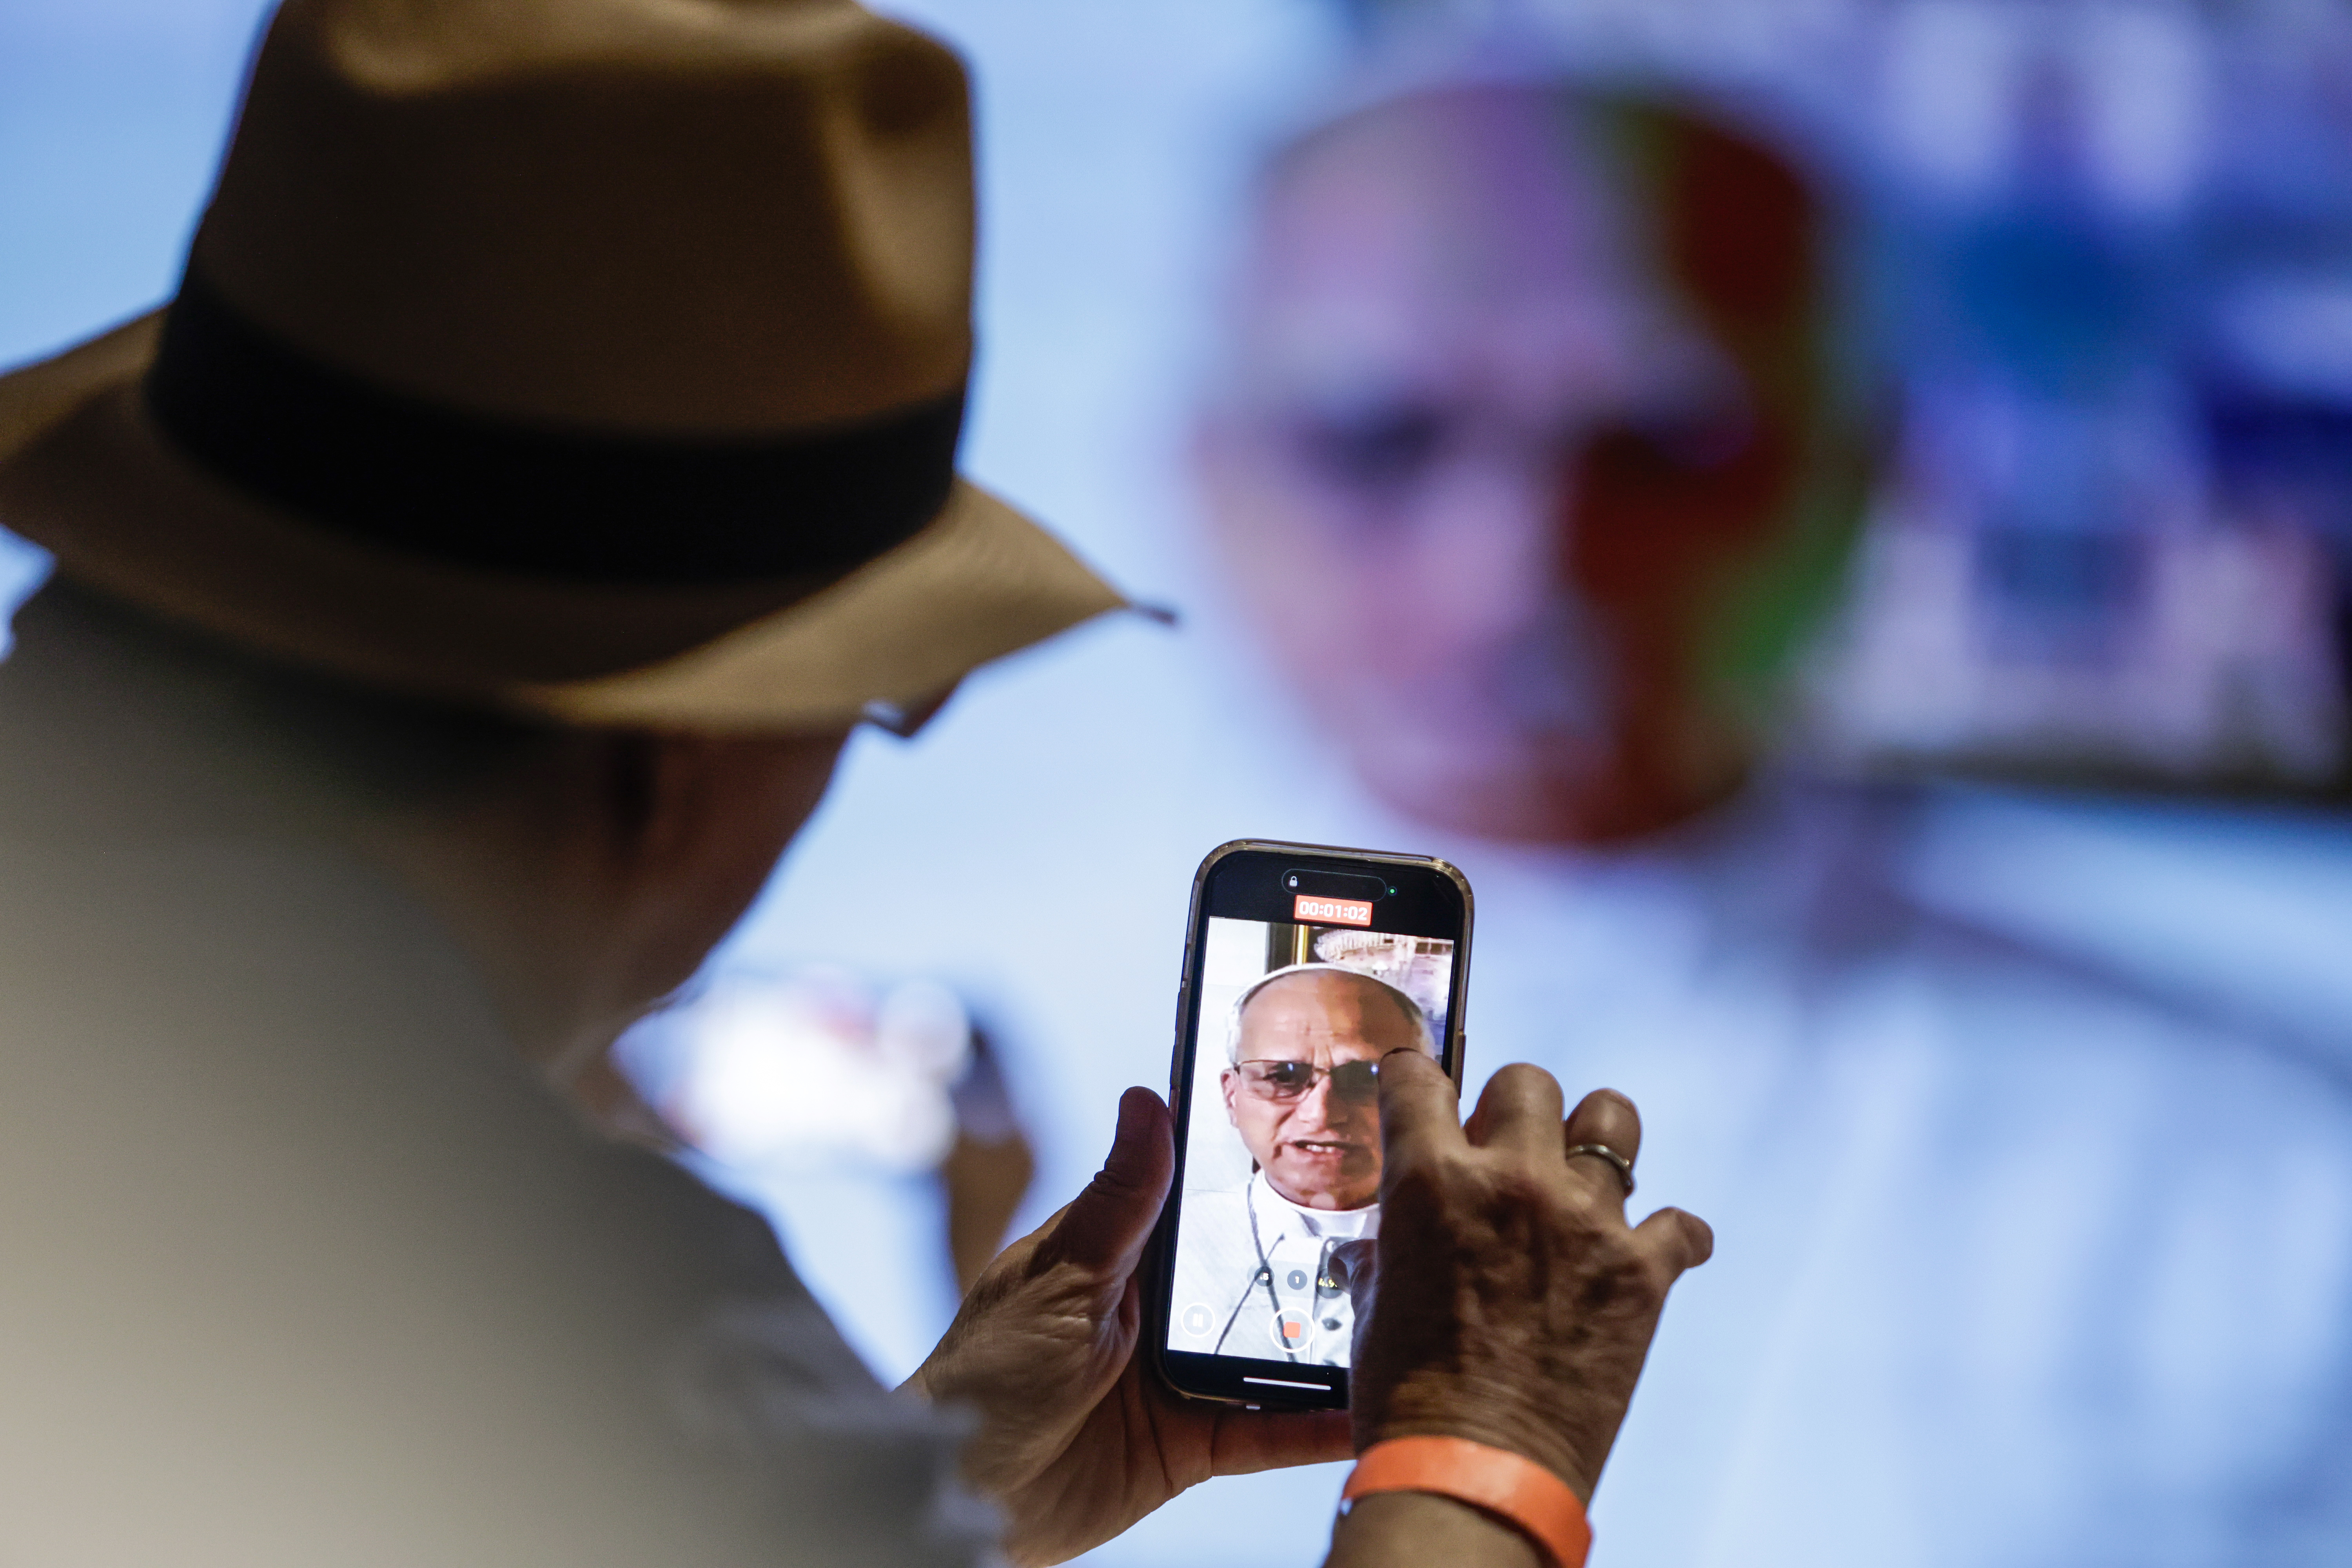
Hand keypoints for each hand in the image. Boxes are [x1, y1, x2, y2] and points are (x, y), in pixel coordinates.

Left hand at [904, 1087, 1351, 1565]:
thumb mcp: (1057, 1278)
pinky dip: (1315, 1426)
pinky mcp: (1193, 1442)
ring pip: (1272, 1349)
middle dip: (1316, 1257)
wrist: (961, 1492)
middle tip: (1395, 1231)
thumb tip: (1146, 1099)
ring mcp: (1180, 1374)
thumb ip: (1118, 1201)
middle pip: (1253, 1272)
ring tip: (1399, 1315)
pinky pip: (1267, 1431)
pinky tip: (1365, 1413)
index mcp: (1121, 1253)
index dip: (1256, 1170)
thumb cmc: (983, 1376)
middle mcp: (1158, 1308)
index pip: (1199, 1196)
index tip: (1330, 1134)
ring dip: (1328, 1341)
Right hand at [1341, 1057, 1711, 1501]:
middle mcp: (1512, 1182)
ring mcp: (1585, 1222)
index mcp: (1430, 1182)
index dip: (1416, 1079)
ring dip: (1596, 1142)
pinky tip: (1649, 1256)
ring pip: (1613, 1119)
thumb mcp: (1373, 1305)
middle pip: (1527, 1082)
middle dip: (1511, 1110)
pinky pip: (1681, 1226)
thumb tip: (1379, 1247)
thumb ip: (1382, 1254)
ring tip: (1584, 1175)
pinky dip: (1668, 1239)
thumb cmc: (1410, 1397)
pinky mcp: (1640, 1273)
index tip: (1421, 1089)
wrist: (1474, 1472)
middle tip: (1505, 1152)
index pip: (1419, 1079)